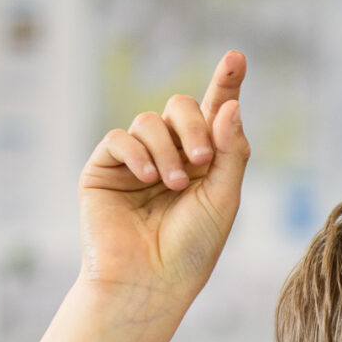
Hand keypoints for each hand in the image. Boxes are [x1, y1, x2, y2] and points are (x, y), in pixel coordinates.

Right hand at [79, 51, 249, 311]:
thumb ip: (231, 152)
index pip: (216, 114)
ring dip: (168, 149)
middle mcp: (171, 155)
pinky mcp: (105, 169)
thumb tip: (232, 105)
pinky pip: (120, 138)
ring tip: (174, 185)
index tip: (236, 58)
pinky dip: (137, 152)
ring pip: (150, 120)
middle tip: (204, 159)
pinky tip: (148, 177)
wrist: (150, 283)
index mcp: (204, 162)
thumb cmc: (192, 249)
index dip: (225, 84)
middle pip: (181, 107)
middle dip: (196, 125)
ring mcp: (136, 160)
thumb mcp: (223, 199)